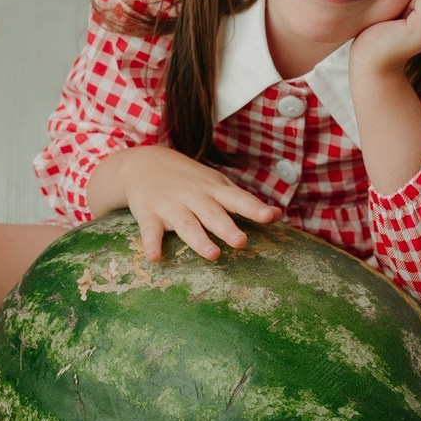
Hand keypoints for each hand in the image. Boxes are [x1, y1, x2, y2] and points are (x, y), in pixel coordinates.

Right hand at [121, 146, 283, 261]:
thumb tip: (277, 215)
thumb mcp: (217, 185)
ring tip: (213, 255)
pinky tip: (154, 258)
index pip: (237, 199)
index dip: (253, 208)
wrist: (143, 162)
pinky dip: (151, 244)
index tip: (270, 216)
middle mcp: (194, 197)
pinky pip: (150, 231)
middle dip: (227, 227)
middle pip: (212, 213)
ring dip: (199, 240)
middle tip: (241, 242)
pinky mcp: (149, 214)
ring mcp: (170, 205)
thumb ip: (244, 201)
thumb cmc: (190, 179)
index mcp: (213, 190)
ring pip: (186, 224)